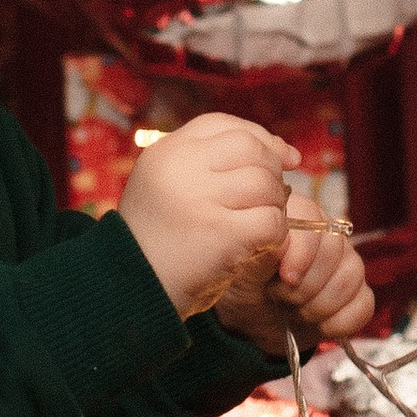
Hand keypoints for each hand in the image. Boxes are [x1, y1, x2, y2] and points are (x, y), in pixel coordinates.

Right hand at [118, 113, 296, 320]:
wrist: (132, 291)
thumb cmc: (161, 240)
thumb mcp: (170, 186)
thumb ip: (213, 163)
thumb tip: (284, 151)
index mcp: (166, 151)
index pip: (224, 125)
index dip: (259, 137)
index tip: (282, 159)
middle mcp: (181, 167)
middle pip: (250, 149)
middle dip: (271, 172)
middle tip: (269, 199)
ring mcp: (200, 198)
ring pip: (265, 184)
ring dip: (275, 205)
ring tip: (259, 224)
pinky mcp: (221, 233)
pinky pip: (271, 221)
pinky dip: (275, 234)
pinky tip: (260, 245)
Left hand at [213, 196, 374, 354]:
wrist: (250, 324)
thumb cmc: (242, 288)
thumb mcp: (240, 270)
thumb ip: (259, 254)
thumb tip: (280, 241)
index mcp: (295, 218)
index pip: (314, 221)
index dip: (303, 252)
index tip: (285, 278)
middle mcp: (325, 234)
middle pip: (336, 250)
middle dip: (307, 285)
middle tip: (283, 297)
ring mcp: (344, 263)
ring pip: (351, 277)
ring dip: (320, 305)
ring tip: (296, 311)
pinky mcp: (356, 294)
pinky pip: (363, 305)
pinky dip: (339, 322)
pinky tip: (318, 325)